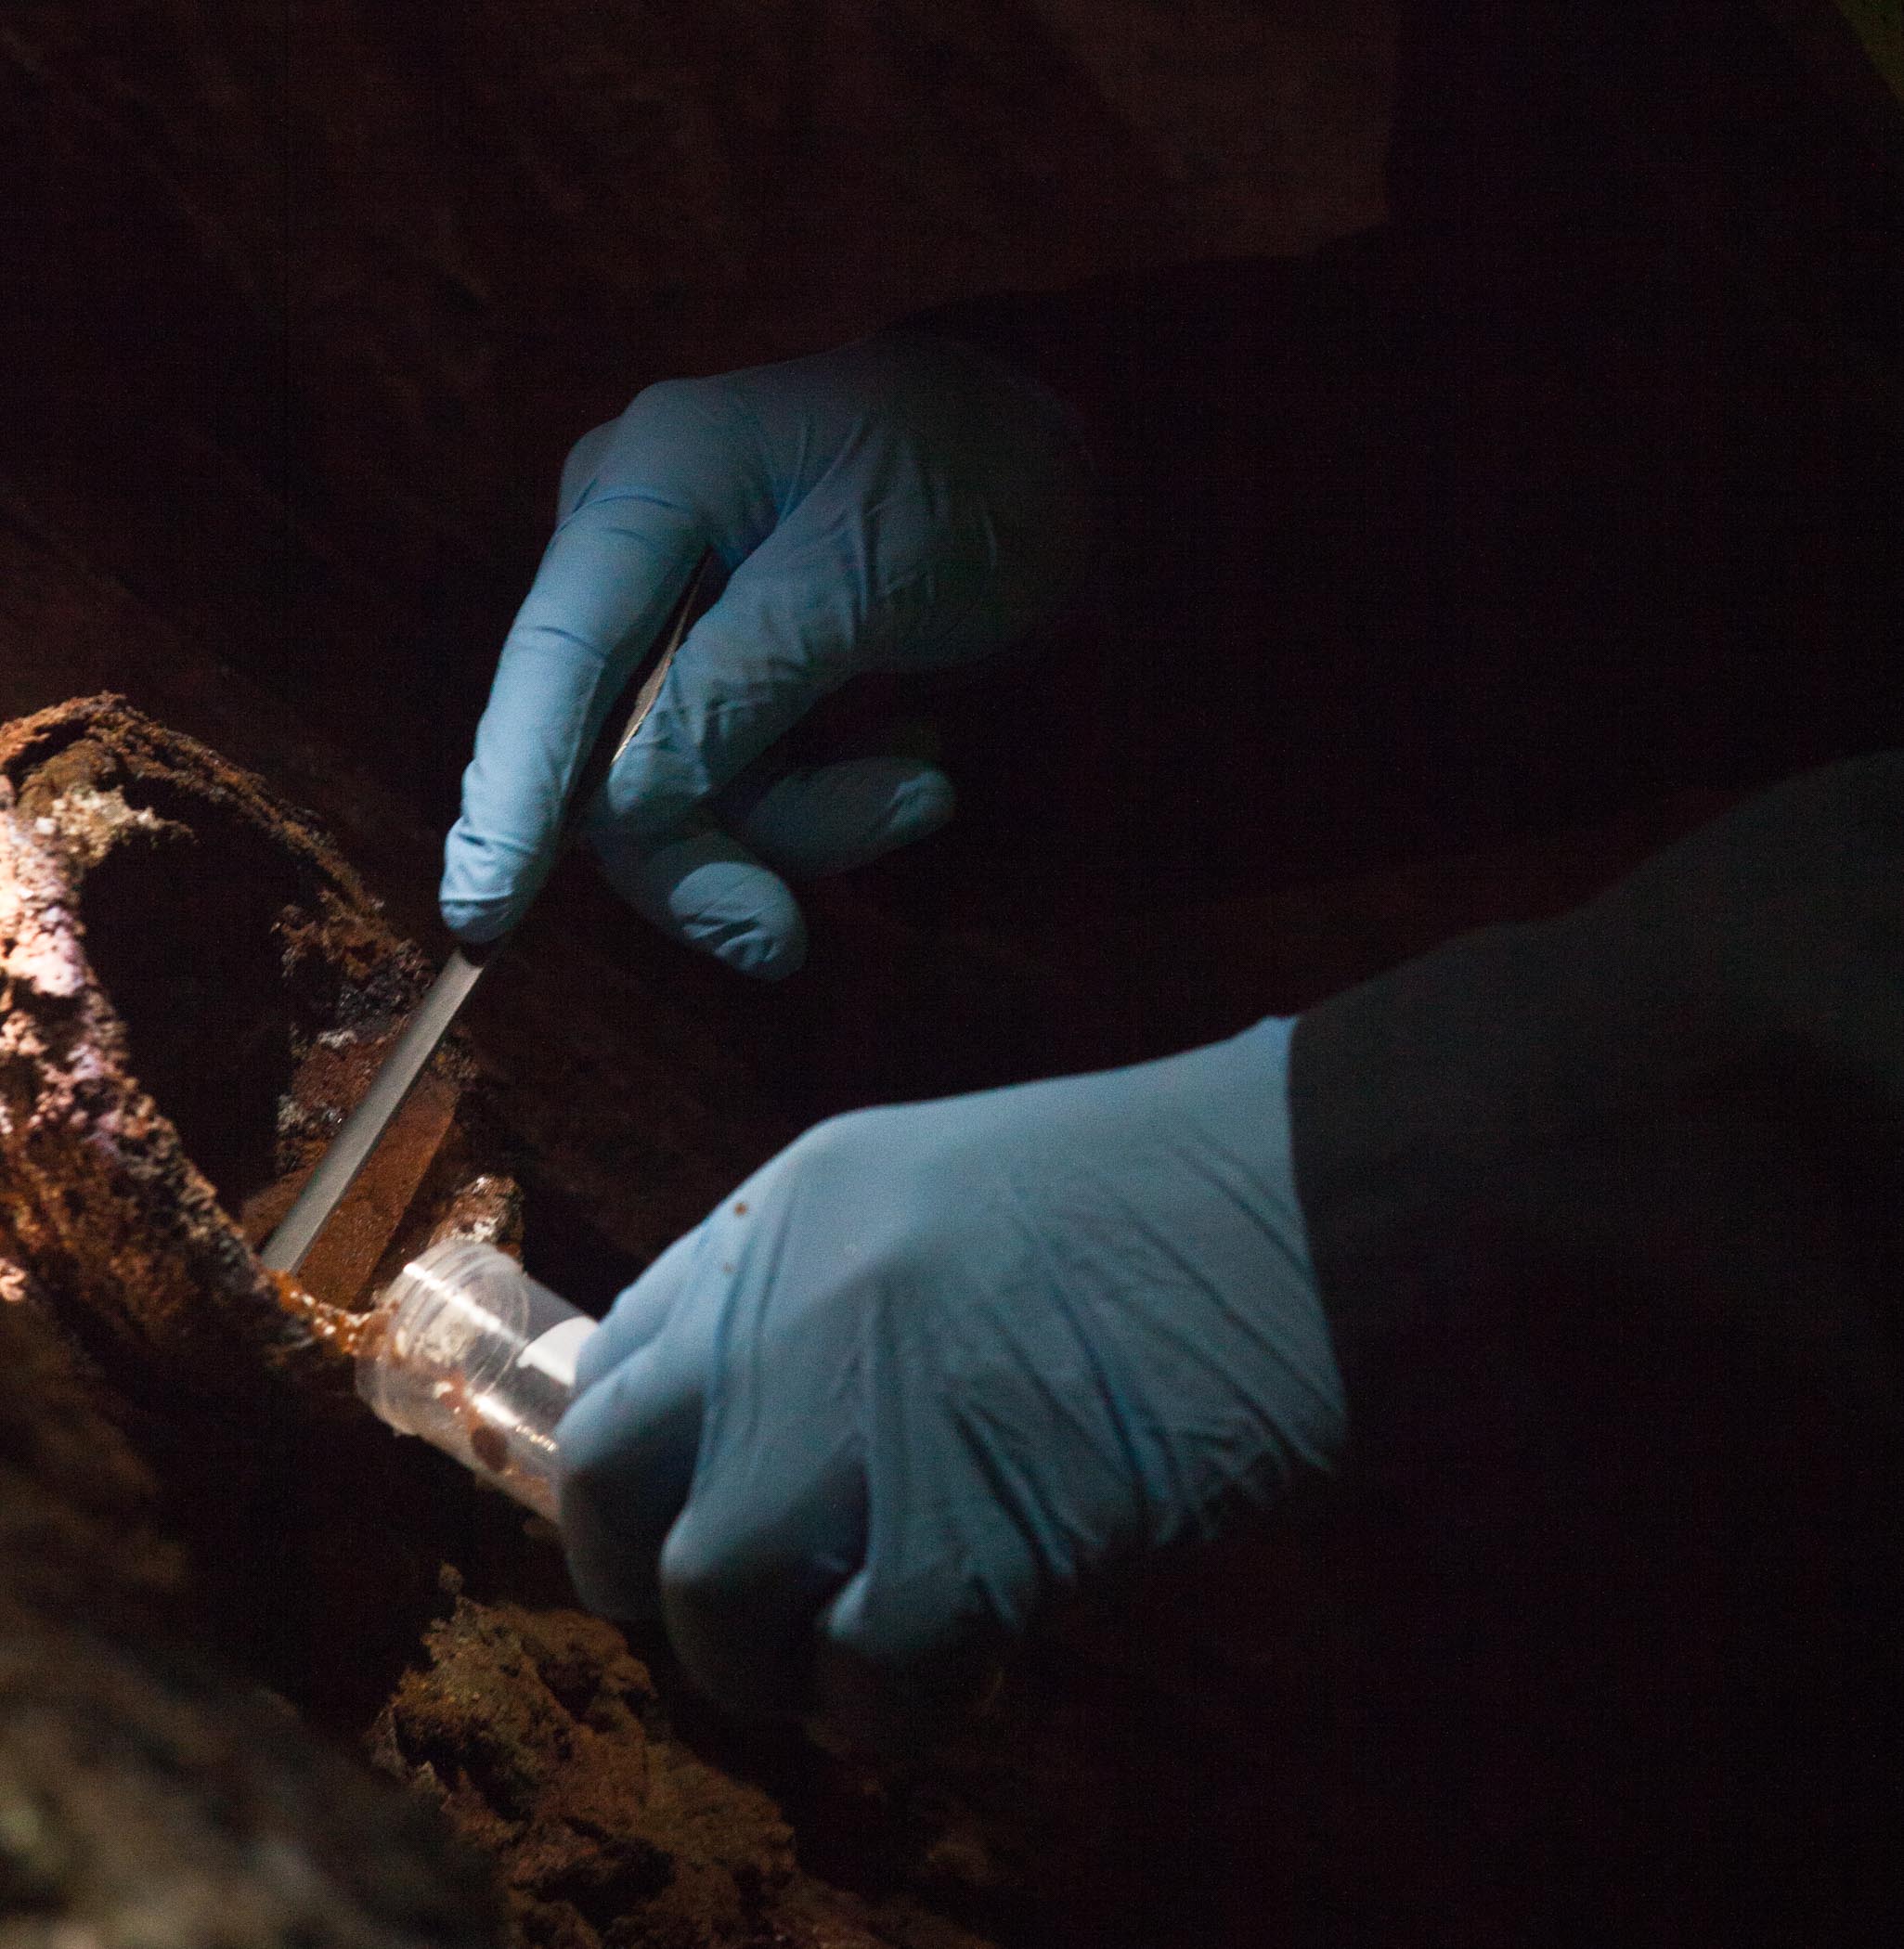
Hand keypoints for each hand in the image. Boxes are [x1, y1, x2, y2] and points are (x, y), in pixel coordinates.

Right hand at [440, 332, 1092, 975]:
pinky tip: (920, 750)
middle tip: (784, 941)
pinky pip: (746, 787)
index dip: (512, 793)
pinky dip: (834, 801)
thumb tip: (615, 807)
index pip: (554, 659)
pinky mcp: (737, 678)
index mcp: (646, 486)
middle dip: (708, 850)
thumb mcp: (865, 580)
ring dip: (812, 823)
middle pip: (606, 757)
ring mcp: (682, 621)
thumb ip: (736, 690)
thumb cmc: (974, 484)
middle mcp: (634, 555)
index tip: (480, 910)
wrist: (1072, 465)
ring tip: (929, 785)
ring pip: (685, 794)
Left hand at [556, 1017, 1343, 1736]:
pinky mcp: (964, 1528)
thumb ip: (825, 1292)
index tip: (676, 1516)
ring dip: (770, 1655)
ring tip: (861, 1649)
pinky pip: (862, 1674)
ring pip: (710, 1591)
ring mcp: (863, 1410)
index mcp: (788, 1206)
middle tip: (745, 1610)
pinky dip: (894, 1703)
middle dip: (647, 1571)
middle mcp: (790, 1301)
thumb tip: (750, 1436)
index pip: (616, 1355)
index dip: (634, 1464)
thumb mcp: (943, 1188)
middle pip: (611, 1474)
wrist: (1303, 1200)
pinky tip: (970, 1666)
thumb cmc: (1157, 1192)